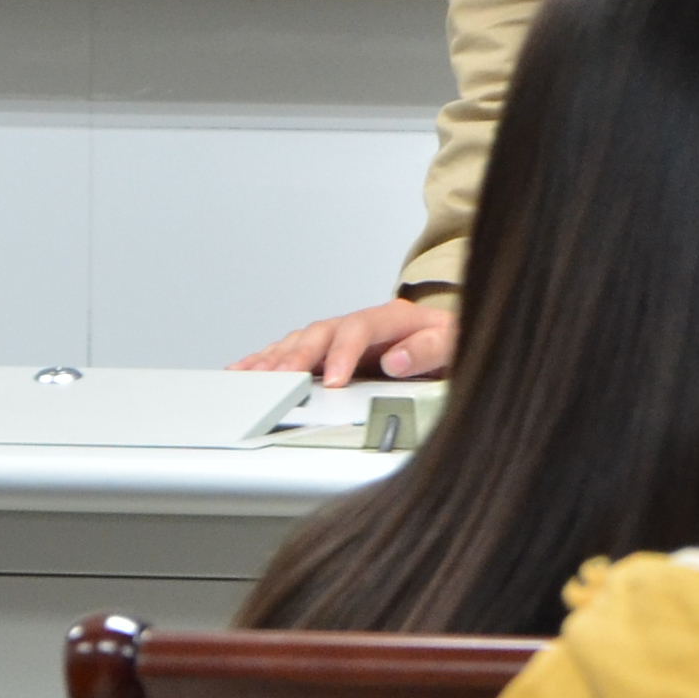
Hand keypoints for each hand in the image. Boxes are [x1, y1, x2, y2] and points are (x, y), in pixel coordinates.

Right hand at [236, 300, 451, 385]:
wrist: (450, 343)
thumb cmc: (451, 344)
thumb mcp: (454, 345)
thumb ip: (429, 351)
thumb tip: (397, 360)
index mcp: (391, 317)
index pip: (360, 328)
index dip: (344, 353)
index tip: (335, 380)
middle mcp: (360, 323)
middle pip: (322, 333)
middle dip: (299, 356)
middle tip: (282, 379)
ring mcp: (341, 336)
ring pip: (301, 341)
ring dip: (276, 359)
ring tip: (252, 376)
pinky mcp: (328, 351)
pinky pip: (292, 351)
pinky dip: (268, 360)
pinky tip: (244, 370)